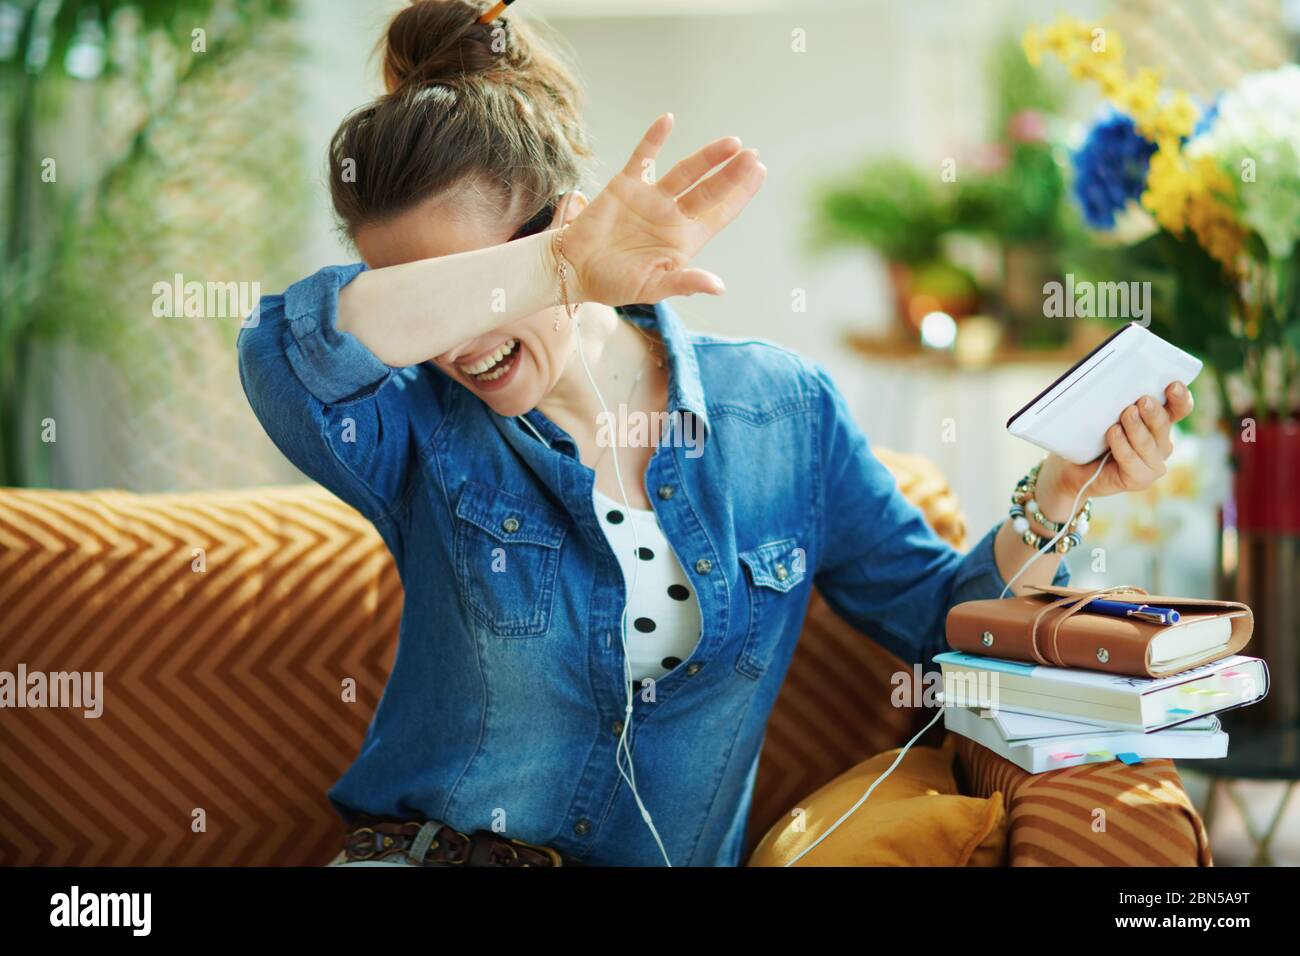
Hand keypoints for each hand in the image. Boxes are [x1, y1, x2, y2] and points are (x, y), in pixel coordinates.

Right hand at [561, 113, 765, 305]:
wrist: (573, 269)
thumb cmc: (613, 283)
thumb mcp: (652, 288)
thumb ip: (684, 283)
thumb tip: (719, 287)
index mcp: (684, 239)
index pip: (720, 213)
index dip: (740, 194)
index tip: (759, 173)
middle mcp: (672, 215)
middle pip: (709, 189)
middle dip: (731, 173)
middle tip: (752, 155)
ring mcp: (651, 198)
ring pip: (685, 171)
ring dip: (707, 157)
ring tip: (731, 142)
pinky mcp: (626, 185)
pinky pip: (643, 156)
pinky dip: (654, 139)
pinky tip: (668, 120)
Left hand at [1034, 381, 1194, 520]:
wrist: (1073, 467)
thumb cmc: (1092, 435)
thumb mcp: (1107, 413)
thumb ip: (1118, 401)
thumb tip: (1113, 381)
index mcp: (1160, 421)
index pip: (1180, 408)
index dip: (1181, 397)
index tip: (1172, 385)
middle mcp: (1162, 442)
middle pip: (1164, 424)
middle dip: (1154, 412)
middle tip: (1143, 401)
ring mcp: (1154, 463)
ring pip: (1148, 443)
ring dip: (1137, 427)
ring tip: (1127, 413)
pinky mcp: (1141, 479)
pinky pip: (1131, 460)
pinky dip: (1122, 445)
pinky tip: (1113, 432)